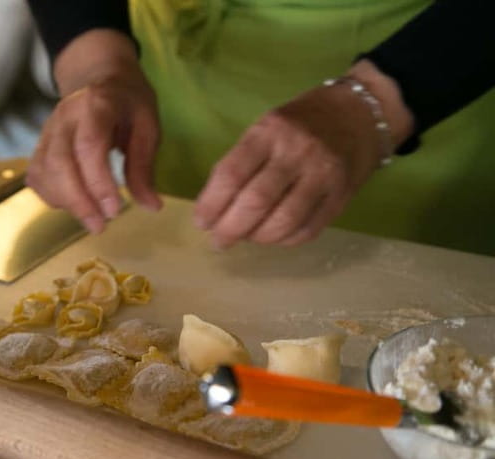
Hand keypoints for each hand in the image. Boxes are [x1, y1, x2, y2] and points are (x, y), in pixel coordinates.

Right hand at [26, 30, 161, 233]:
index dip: (98, 182)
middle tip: (101, 226)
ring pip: (43, 172)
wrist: (99, 75)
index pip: (89, 146)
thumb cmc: (128, 102)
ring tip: (92, 219)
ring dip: (65, 202)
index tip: (114, 210)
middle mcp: (64, 117)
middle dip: (78, 201)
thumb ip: (144, 167)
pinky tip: (74, 205)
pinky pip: (37, 176)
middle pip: (59, 163)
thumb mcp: (148, 126)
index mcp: (96, 105)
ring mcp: (47, 131)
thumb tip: (151, 207)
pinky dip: (52, 196)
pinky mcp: (39, 145)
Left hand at [194, 60, 413, 247]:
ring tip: (247, 238)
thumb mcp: (266, 128)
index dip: (211, 204)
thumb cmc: (301, 123)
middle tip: (219, 241)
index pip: (232, 174)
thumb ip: (241, 161)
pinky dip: (284, 240)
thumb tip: (213, 206)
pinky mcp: (341, 197)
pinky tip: (273, 237)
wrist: (361, 114)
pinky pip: (308, 230)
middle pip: (256, 202)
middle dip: (230, 229)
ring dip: (257, 238)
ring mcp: (323, 176)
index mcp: (270, 131)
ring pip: (283, 222)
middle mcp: (297, 152)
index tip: (201, 222)